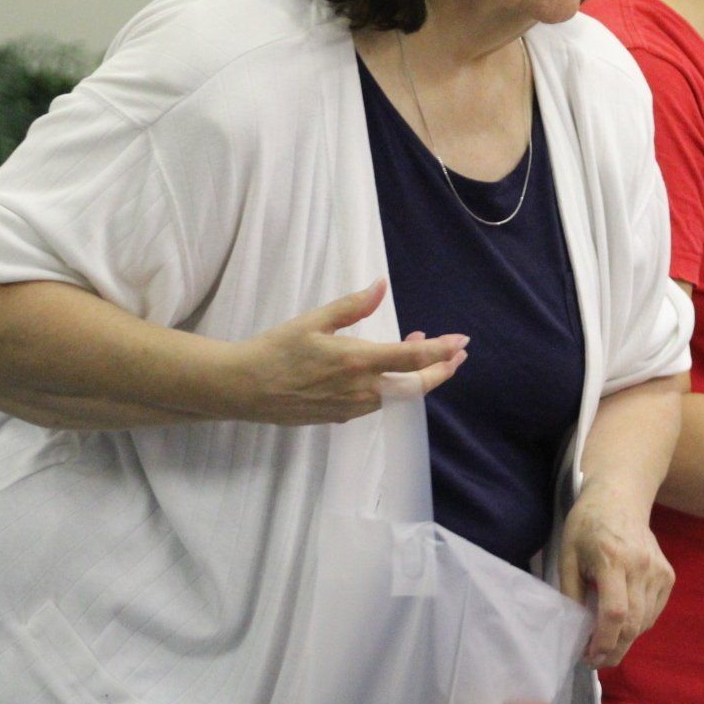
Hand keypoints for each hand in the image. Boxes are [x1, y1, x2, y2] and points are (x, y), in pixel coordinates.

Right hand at [225, 279, 467, 423]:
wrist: (242, 389)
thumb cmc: (276, 350)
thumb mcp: (314, 321)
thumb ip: (353, 306)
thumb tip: (381, 285)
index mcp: (358, 362)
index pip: (412, 360)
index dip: (442, 352)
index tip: (462, 342)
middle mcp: (361, 390)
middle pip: (415, 387)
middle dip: (442, 371)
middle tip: (458, 355)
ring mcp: (351, 408)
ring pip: (397, 396)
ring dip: (415, 376)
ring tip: (419, 350)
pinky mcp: (340, 418)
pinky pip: (377, 404)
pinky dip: (392, 386)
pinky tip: (387, 371)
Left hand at [559, 489, 674, 667]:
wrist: (620, 497)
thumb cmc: (587, 524)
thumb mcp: (567, 555)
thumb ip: (570, 593)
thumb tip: (574, 630)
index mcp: (612, 560)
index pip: (615, 613)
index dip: (603, 642)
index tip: (588, 656)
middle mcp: (641, 567)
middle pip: (633, 624)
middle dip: (614, 650)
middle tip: (594, 660)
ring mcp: (658, 571)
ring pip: (645, 622)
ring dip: (625, 640)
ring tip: (606, 643)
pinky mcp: (668, 575)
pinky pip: (654, 612)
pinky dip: (639, 625)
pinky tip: (623, 623)